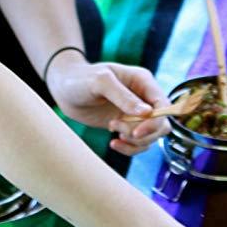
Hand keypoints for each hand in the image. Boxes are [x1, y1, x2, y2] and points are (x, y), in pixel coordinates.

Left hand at [51, 55, 168, 155]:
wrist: (63, 89)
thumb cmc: (80, 78)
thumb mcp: (101, 82)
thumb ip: (124, 97)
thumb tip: (147, 113)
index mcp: (143, 82)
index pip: (163, 106)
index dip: (155, 122)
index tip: (136, 132)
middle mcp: (144, 98)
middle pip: (161, 125)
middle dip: (142, 133)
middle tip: (116, 127)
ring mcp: (136, 114)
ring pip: (151, 137)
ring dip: (134, 141)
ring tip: (111, 129)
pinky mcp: (126, 126)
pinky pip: (138, 144)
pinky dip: (129, 148)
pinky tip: (113, 143)